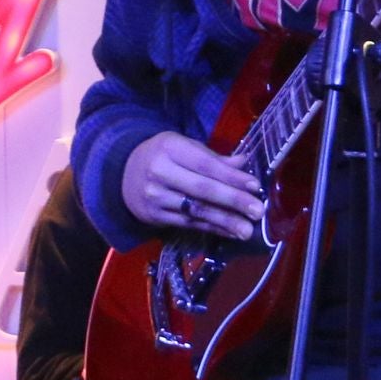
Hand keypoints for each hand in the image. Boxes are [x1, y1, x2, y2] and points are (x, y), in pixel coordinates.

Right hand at [120, 131, 263, 240]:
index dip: (231, 177)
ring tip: (246, 230)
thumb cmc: (162, 156)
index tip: (254, 186)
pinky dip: (212, 228)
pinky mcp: (154, 216)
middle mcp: (159, 171)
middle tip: (257, 211)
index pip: (205, 164)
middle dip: (232, 201)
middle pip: (201, 189)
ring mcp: (155, 196)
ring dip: (225, 221)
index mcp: (170, 148)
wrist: (124, 174)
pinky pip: (189, 223)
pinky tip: (229, 232)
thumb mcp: (183, 147)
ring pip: (196, 210)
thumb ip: (212, 158)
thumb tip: (243, 164)